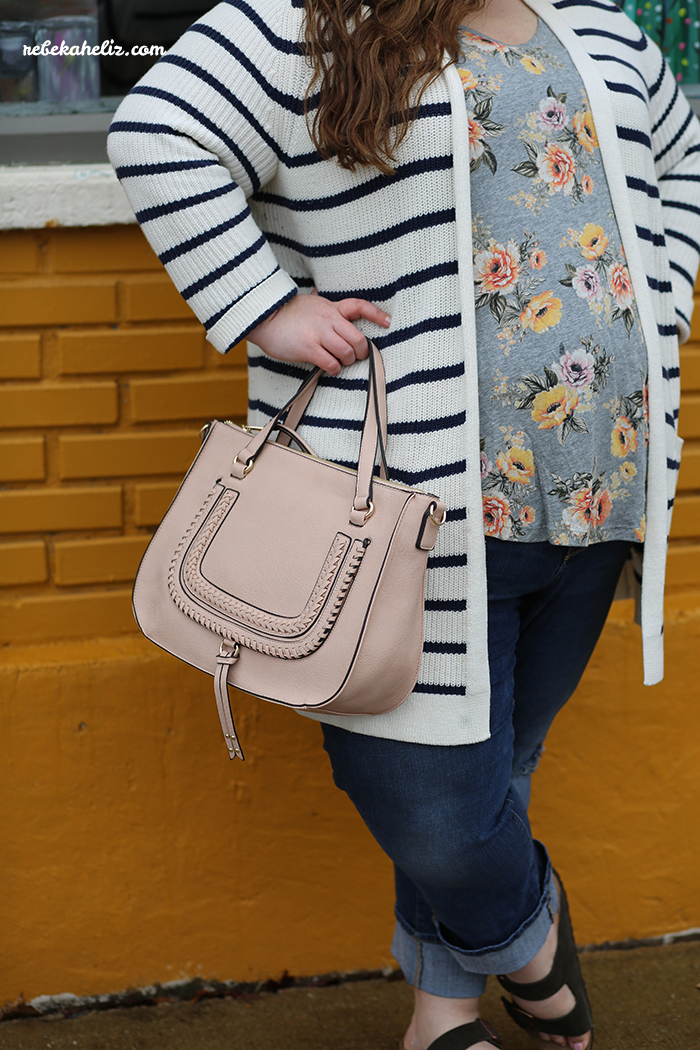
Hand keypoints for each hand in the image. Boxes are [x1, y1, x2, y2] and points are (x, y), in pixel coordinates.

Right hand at [248, 290, 390, 375]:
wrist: (264, 317)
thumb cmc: (287, 314)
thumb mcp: (311, 304)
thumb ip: (327, 310)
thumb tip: (338, 314)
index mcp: (330, 308)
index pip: (359, 306)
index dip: (376, 314)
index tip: (388, 322)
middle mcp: (328, 319)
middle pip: (358, 338)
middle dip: (361, 351)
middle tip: (357, 356)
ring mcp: (319, 334)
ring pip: (347, 352)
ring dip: (347, 361)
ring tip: (340, 362)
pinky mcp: (309, 348)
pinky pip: (331, 363)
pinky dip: (334, 369)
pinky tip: (329, 368)